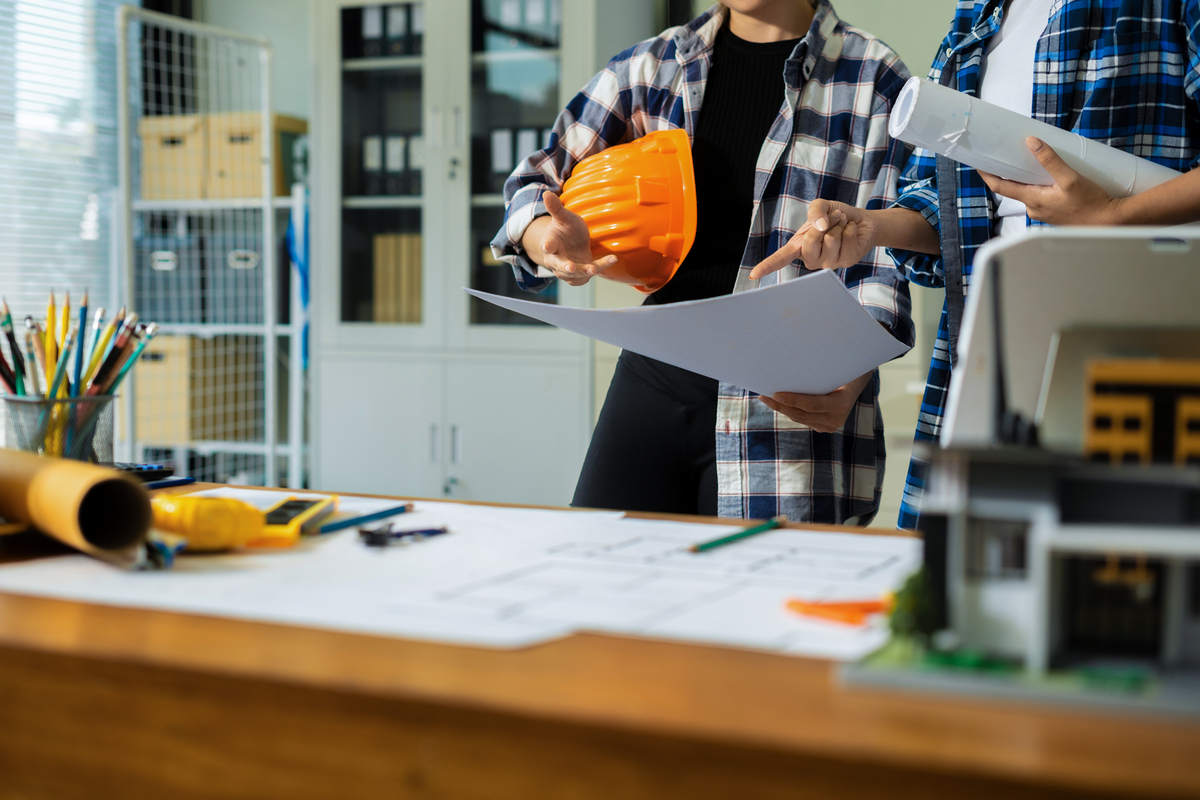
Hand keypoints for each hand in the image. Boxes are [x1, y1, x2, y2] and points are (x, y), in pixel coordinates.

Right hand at [529, 191, 617, 285]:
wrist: (572, 242)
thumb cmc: (566, 228)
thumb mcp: (563, 217)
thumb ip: (556, 208)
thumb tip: (546, 192)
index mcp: (550, 244)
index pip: (547, 245)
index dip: (547, 246)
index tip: (547, 246)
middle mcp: (556, 260)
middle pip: (559, 265)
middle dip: (566, 267)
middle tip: (572, 268)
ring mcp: (567, 270)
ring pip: (574, 275)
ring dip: (584, 272)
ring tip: (594, 268)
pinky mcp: (580, 275)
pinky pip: (588, 274)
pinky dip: (601, 267)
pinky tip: (612, 258)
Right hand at [748, 200, 877, 279]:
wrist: (860, 220)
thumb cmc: (835, 216)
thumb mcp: (821, 206)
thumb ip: (815, 211)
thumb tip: (819, 228)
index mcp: (799, 247)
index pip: (781, 258)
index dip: (767, 266)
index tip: (753, 275)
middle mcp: (811, 259)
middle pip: (810, 241)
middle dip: (823, 223)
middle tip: (832, 219)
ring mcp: (828, 263)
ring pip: (831, 239)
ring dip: (839, 224)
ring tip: (841, 225)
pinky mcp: (846, 262)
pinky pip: (846, 240)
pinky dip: (850, 228)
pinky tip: (850, 231)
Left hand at [759, 372, 872, 432]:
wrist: (855, 384)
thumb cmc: (842, 372)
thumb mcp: (833, 371)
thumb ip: (816, 377)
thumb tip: (788, 371)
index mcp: (841, 404)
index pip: (812, 404)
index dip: (792, 400)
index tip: (775, 394)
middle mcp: (836, 419)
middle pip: (801, 414)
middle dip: (780, 405)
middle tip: (763, 395)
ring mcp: (829, 426)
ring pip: (799, 418)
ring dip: (781, 408)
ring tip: (766, 398)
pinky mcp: (823, 428)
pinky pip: (802, 419)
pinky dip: (789, 410)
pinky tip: (777, 403)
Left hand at [979, 137, 1123, 225]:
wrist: (1111, 223)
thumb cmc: (1092, 204)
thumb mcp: (1071, 178)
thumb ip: (1050, 160)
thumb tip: (1031, 142)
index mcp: (1033, 200)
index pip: (1001, 187)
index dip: (988, 175)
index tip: (979, 164)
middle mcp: (1034, 209)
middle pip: (1015, 188)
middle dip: (1011, 173)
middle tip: (1008, 155)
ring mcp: (1043, 213)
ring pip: (1030, 192)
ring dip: (1028, 178)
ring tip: (1031, 160)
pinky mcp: (1054, 213)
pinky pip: (1041, 196)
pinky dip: (1040, 185)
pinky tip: (1049, 176)